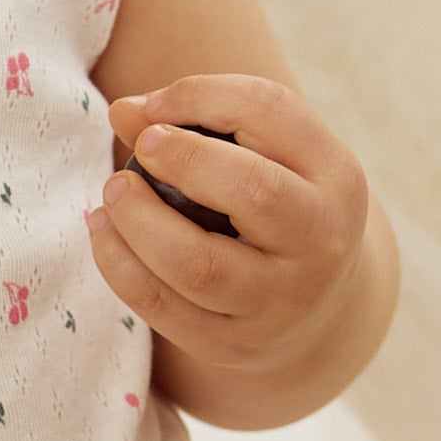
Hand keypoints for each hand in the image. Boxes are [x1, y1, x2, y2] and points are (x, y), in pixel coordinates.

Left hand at [85, 72, 379, 395]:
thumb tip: (123, 112)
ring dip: (138, 221)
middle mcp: (321, 241)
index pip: (271, 111)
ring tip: (112, 193)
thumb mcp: (263, 158)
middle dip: (184, 159)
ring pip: (199, 265)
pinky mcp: (231, 344)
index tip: (154, 106)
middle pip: (254, 192)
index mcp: (337, 176)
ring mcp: (279, 301)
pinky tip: (103, 233)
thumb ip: (198, 123)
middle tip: (142, 146)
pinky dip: (119, 265)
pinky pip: (162, 308)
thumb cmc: (274, 207)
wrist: (313, 310)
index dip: (201, 95)